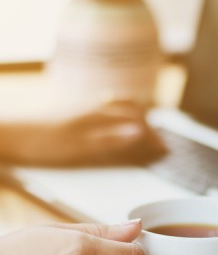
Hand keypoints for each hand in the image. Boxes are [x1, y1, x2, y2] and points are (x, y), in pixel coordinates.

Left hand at [0, 100, 165, 165]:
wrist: (12, 133)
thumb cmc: (45, 142)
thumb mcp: (81, 147)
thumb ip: (111, 140)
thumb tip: (140, 133)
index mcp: (101, 116)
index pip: (136, 123)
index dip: (152, 137)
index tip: (165, 149)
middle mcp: (97, 107)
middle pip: (132, 112)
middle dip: (149, 126)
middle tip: (159, 141)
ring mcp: (87, 106)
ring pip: (120, 106)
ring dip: (136, 115)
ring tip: (145, 127)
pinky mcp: (77, 109)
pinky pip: (107, 105)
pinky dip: (119, 110)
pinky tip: (115, 114)